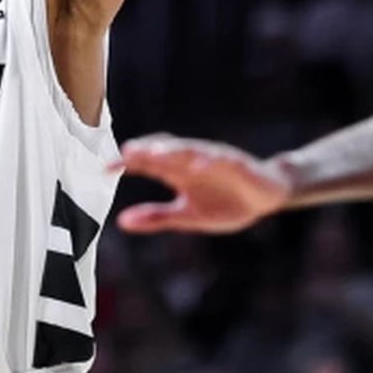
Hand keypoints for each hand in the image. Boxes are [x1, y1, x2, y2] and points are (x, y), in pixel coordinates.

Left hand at [113, 135, 292, 234]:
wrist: (266, 196)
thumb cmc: (226, 202)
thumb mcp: (188, 216)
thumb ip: (157, 217)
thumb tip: (121, 222)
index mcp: (177, 173)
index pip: (148, 164)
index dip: (127, 164)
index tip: (106, 169)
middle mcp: (192, 162)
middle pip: (166, 152)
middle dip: (147, 151)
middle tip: (128, 152)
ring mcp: (215, 160)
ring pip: (192, 151)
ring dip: (174, 150)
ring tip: (156, 153)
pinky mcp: (238, 164)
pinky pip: (224, 160)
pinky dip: (212, 161)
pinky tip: (200, 165)